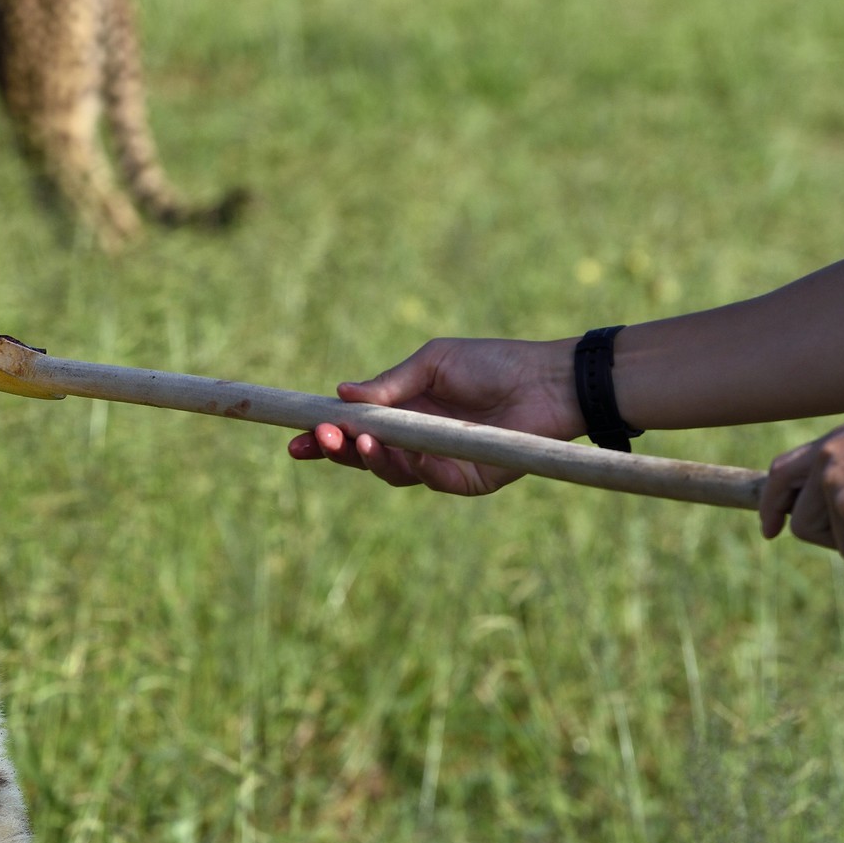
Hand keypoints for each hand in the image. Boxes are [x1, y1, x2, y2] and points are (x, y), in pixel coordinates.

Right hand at [288, 337, 583, 493]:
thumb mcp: (433, 362)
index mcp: (404, 411)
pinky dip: (411, 466)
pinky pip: (429, 479)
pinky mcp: (465, 480)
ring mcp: (439, 463)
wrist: (547, 381)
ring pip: (391, 472)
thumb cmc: (493, 363)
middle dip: (336, 449)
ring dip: (369, 458)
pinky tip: (402, 451)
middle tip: (320, 439)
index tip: (296, 435)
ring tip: (358, 440)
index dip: (325, 434)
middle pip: (364, 455)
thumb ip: (389, 383)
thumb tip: (341, 392)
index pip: (356, 428)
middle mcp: (416, 440)